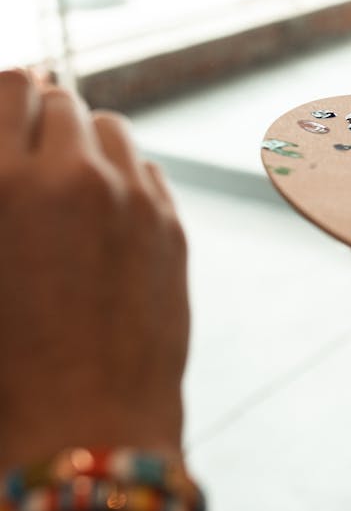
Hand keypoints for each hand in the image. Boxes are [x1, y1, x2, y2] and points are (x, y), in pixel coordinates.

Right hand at [0, 70, 188, 468]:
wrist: (82, 425)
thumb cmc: (3, 362)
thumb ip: (0, 185)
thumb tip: (11, 158)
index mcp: (3, 181)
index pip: (11, 85)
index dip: (5, 97)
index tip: (2, 115)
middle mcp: (74, 176)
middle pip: (62, 100)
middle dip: (40, 119)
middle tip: (27, 154)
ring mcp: (133, 199)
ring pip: (112, 129)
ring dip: (86, 142)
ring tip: (66, 182)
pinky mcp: (173, 226)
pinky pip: (145, 171)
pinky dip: (123, 178)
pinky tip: (104, 217)